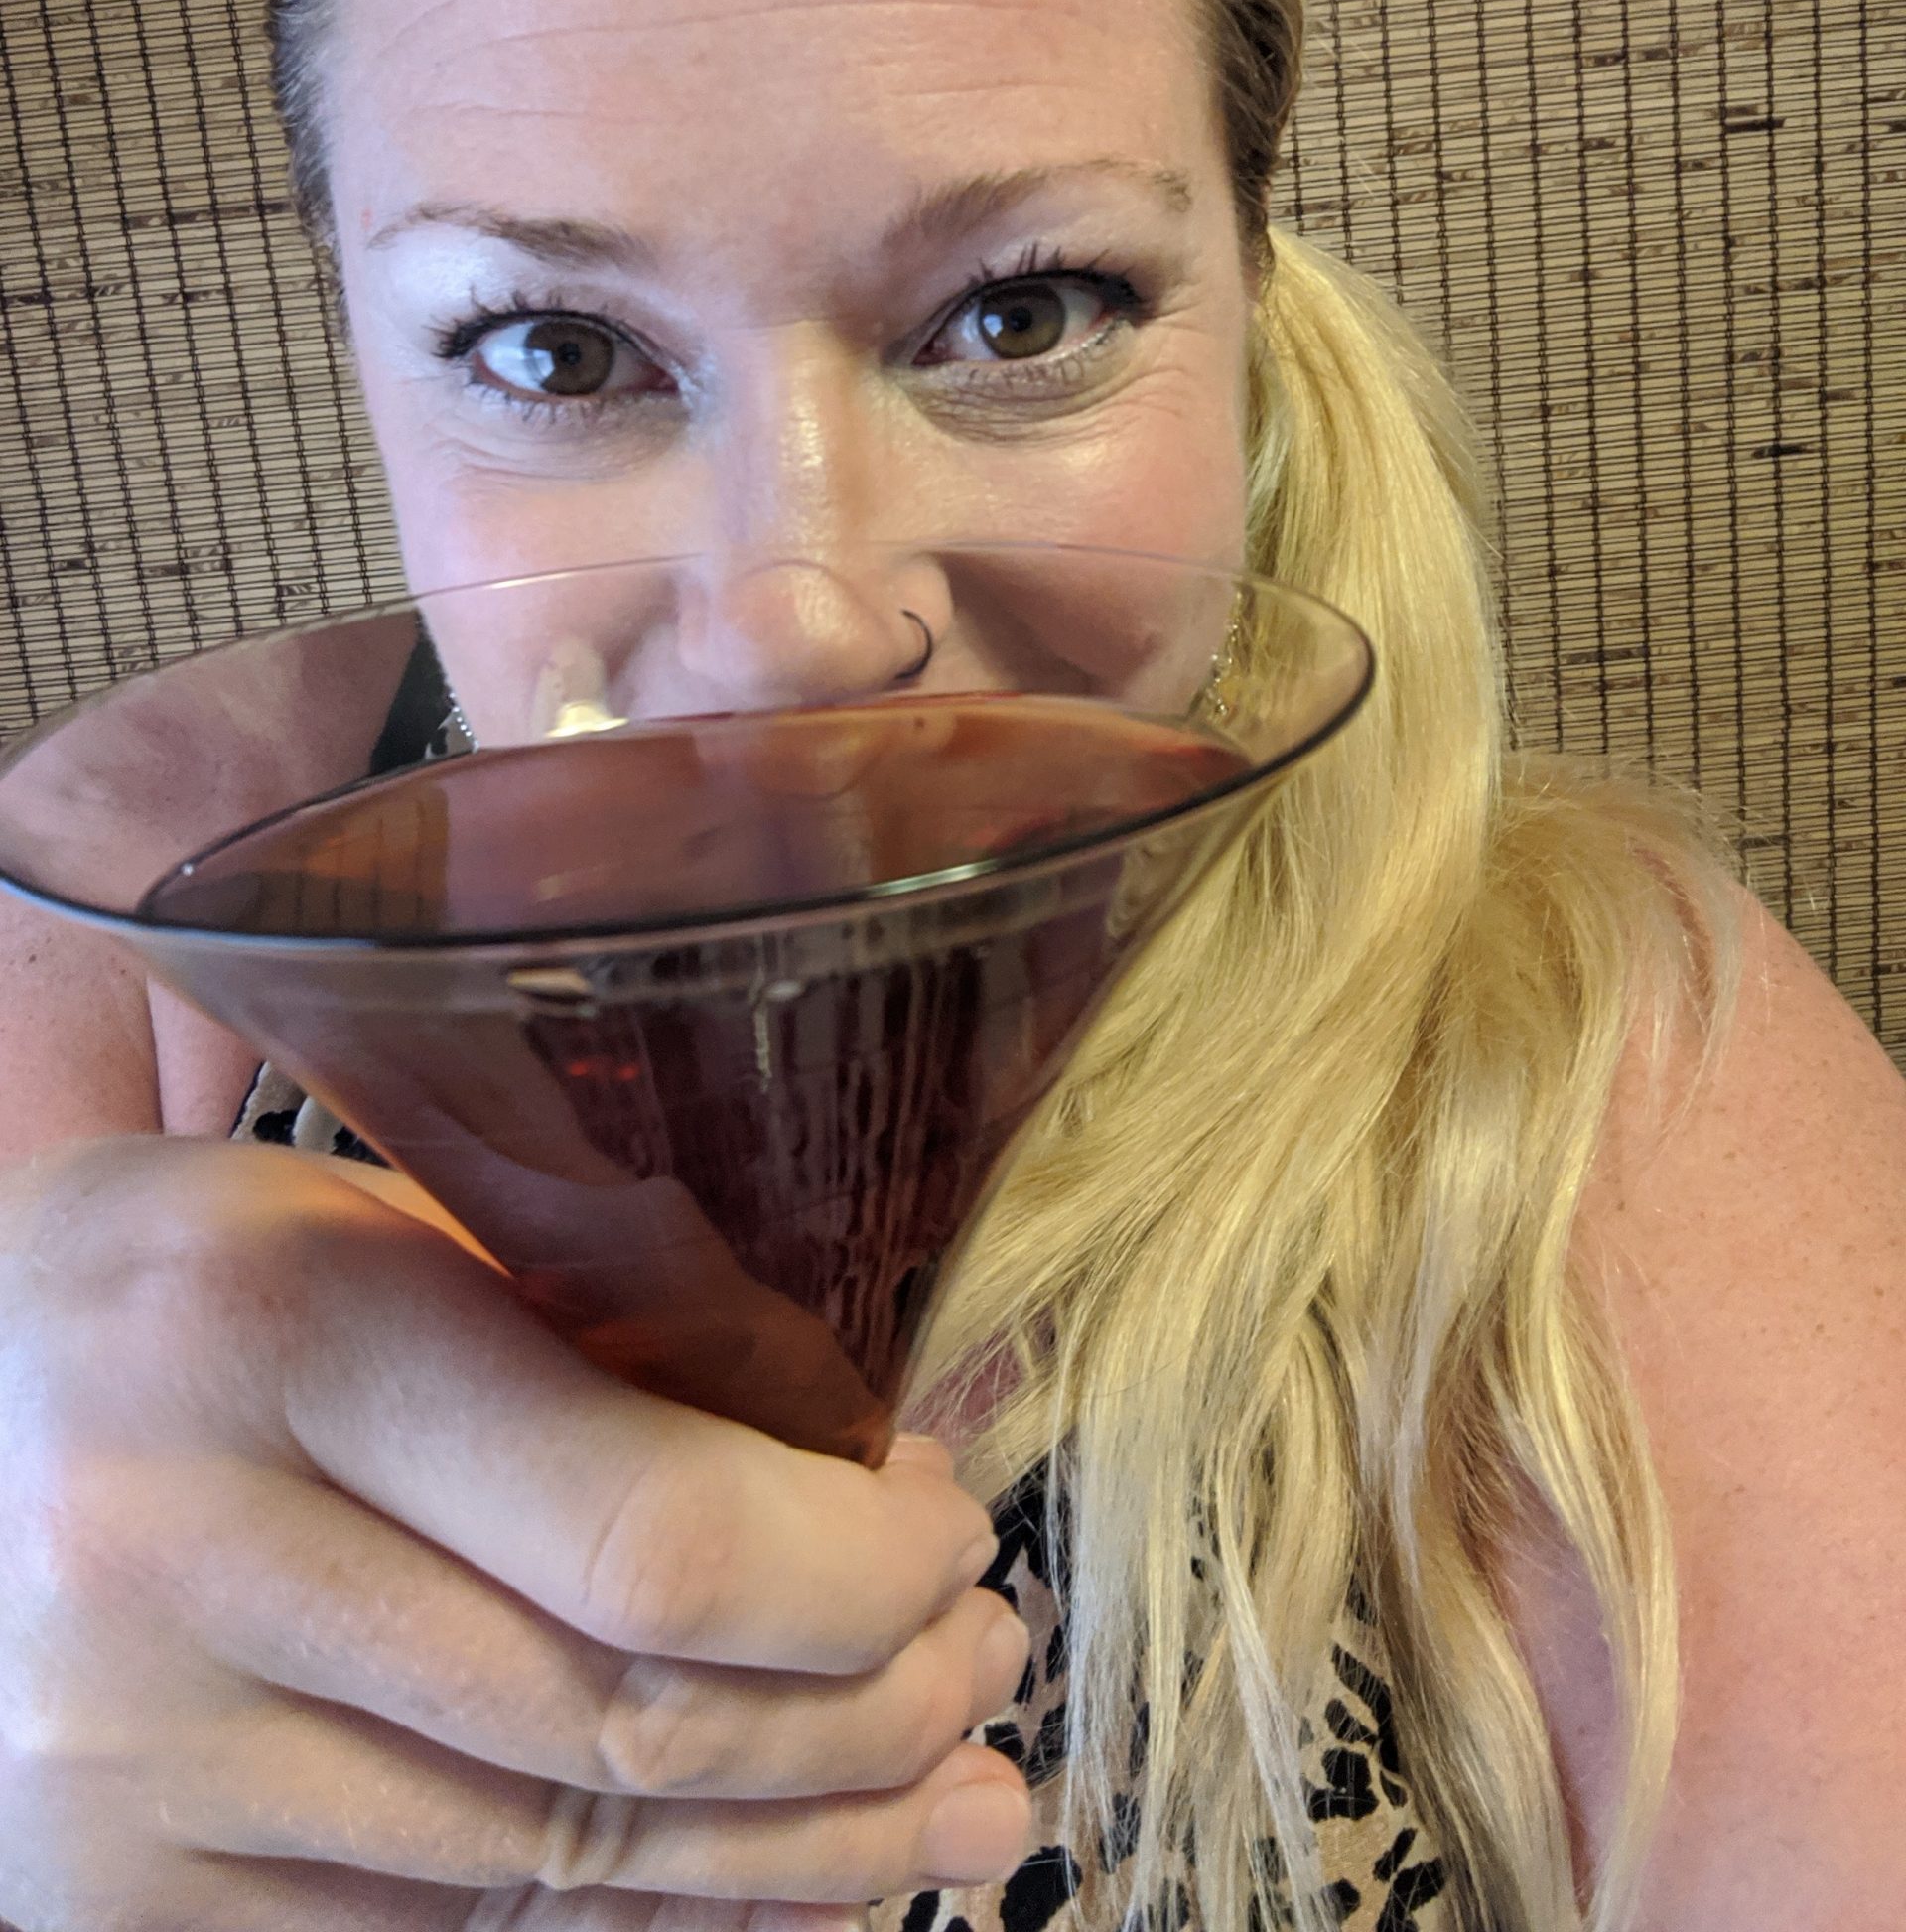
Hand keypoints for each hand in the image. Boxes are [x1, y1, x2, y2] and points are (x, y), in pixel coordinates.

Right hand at [0, 1136, 1030, 1930]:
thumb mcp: (366, 1222)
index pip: (654, 1529)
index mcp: (260, 1322)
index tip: (949, 1528)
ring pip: (564, 1870)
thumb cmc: (183, 1297)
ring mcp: (116, 1773)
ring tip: (952, 1794)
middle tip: (983, 1668)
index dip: (860, 1569)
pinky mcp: (104, 1912)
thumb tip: (891, 1433)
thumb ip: (600, 1316)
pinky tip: (784, 1886)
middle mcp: (165, 1557)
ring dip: (805, 1842)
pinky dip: (655, 1926)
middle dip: (871, 1713)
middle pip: (629, 1724)